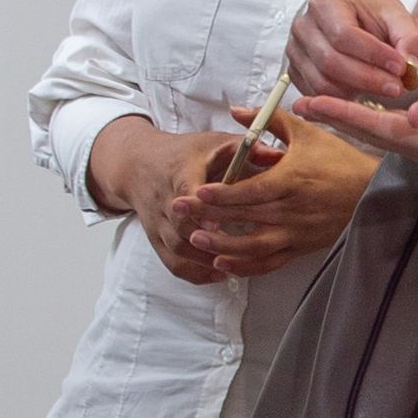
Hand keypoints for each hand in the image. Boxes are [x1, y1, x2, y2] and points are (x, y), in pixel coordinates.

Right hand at [88, 119, 243, 284]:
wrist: (139, 164)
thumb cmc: (185, 153)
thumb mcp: (214, 143)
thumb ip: (244, 149)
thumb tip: (278, 155)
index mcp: (179, 173)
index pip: (184, 192)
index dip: (198, 210)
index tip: (216, 224)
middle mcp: (165, 200)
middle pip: (181, 228)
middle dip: (206, 243)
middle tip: (235, 252)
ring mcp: (159, 223)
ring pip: (177, 249)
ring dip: (204, 261)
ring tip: (233, 266)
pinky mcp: (157, 239)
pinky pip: (172, 262)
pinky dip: (194, 273)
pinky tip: (217, 275)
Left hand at [177, 101, 374, 274]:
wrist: (374, 192)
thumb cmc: (340, 159)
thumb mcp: (307, 132)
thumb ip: (269, 120)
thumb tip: (234, 110)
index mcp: (292, 180)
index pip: (250, 190)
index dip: (222, 194)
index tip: (197, 193)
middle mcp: (292, 210)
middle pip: (244, 217)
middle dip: (208, 215)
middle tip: (178, 211)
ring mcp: (296, 233)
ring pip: (253, 246)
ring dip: (222, 245)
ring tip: (196, 239)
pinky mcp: (301, 248)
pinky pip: (269, 263)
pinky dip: (245, 266)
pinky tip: (222, 263)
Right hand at [289, 0, 417, 105]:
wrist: (365, 29)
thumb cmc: (378, 20)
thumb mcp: (399, 19)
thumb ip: (409, 38)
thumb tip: (409, 65)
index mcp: (326, 3)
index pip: (344, 35)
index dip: (373, 55)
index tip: (401, 67)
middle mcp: (303, 26)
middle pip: (330, 62)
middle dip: (367, 78)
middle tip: (397, 87)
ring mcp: (295, 51)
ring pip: (322, 83)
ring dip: (357, 92)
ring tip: (385, 89)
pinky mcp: (296, 73)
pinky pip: (317, 95)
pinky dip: (343, 100)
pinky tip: (367, 93)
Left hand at [297, 75, 417, 168]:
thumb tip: (414, 113)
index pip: (378, 127)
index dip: (343, 114)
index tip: (312, 102)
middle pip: (369, 134)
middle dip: (334, 118)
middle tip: (297, 102)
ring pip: (376, 134)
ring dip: (345, 119)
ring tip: (316, 105)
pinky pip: (389, 130)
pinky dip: (365, 119)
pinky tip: (352, 109)